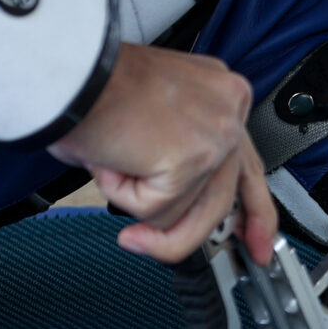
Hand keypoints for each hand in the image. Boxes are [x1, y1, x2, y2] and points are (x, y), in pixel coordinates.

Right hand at [51, 43, 274, 265]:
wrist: (71, 72)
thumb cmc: (92, 87)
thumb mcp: (151, 118)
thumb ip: (175, 154)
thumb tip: (172, 206)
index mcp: (221, 94)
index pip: (246, 160)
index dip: (253, 205)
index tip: (256, 237)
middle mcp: (230, 109)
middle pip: (231, 192)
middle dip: (227, 231)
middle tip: (236, 256)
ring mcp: (216, 135)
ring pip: (190, 211)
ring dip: (140, 204)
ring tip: (111, 166)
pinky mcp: (193, 159)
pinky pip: (155, 210)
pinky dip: (120, 193)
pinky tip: (110, 158)